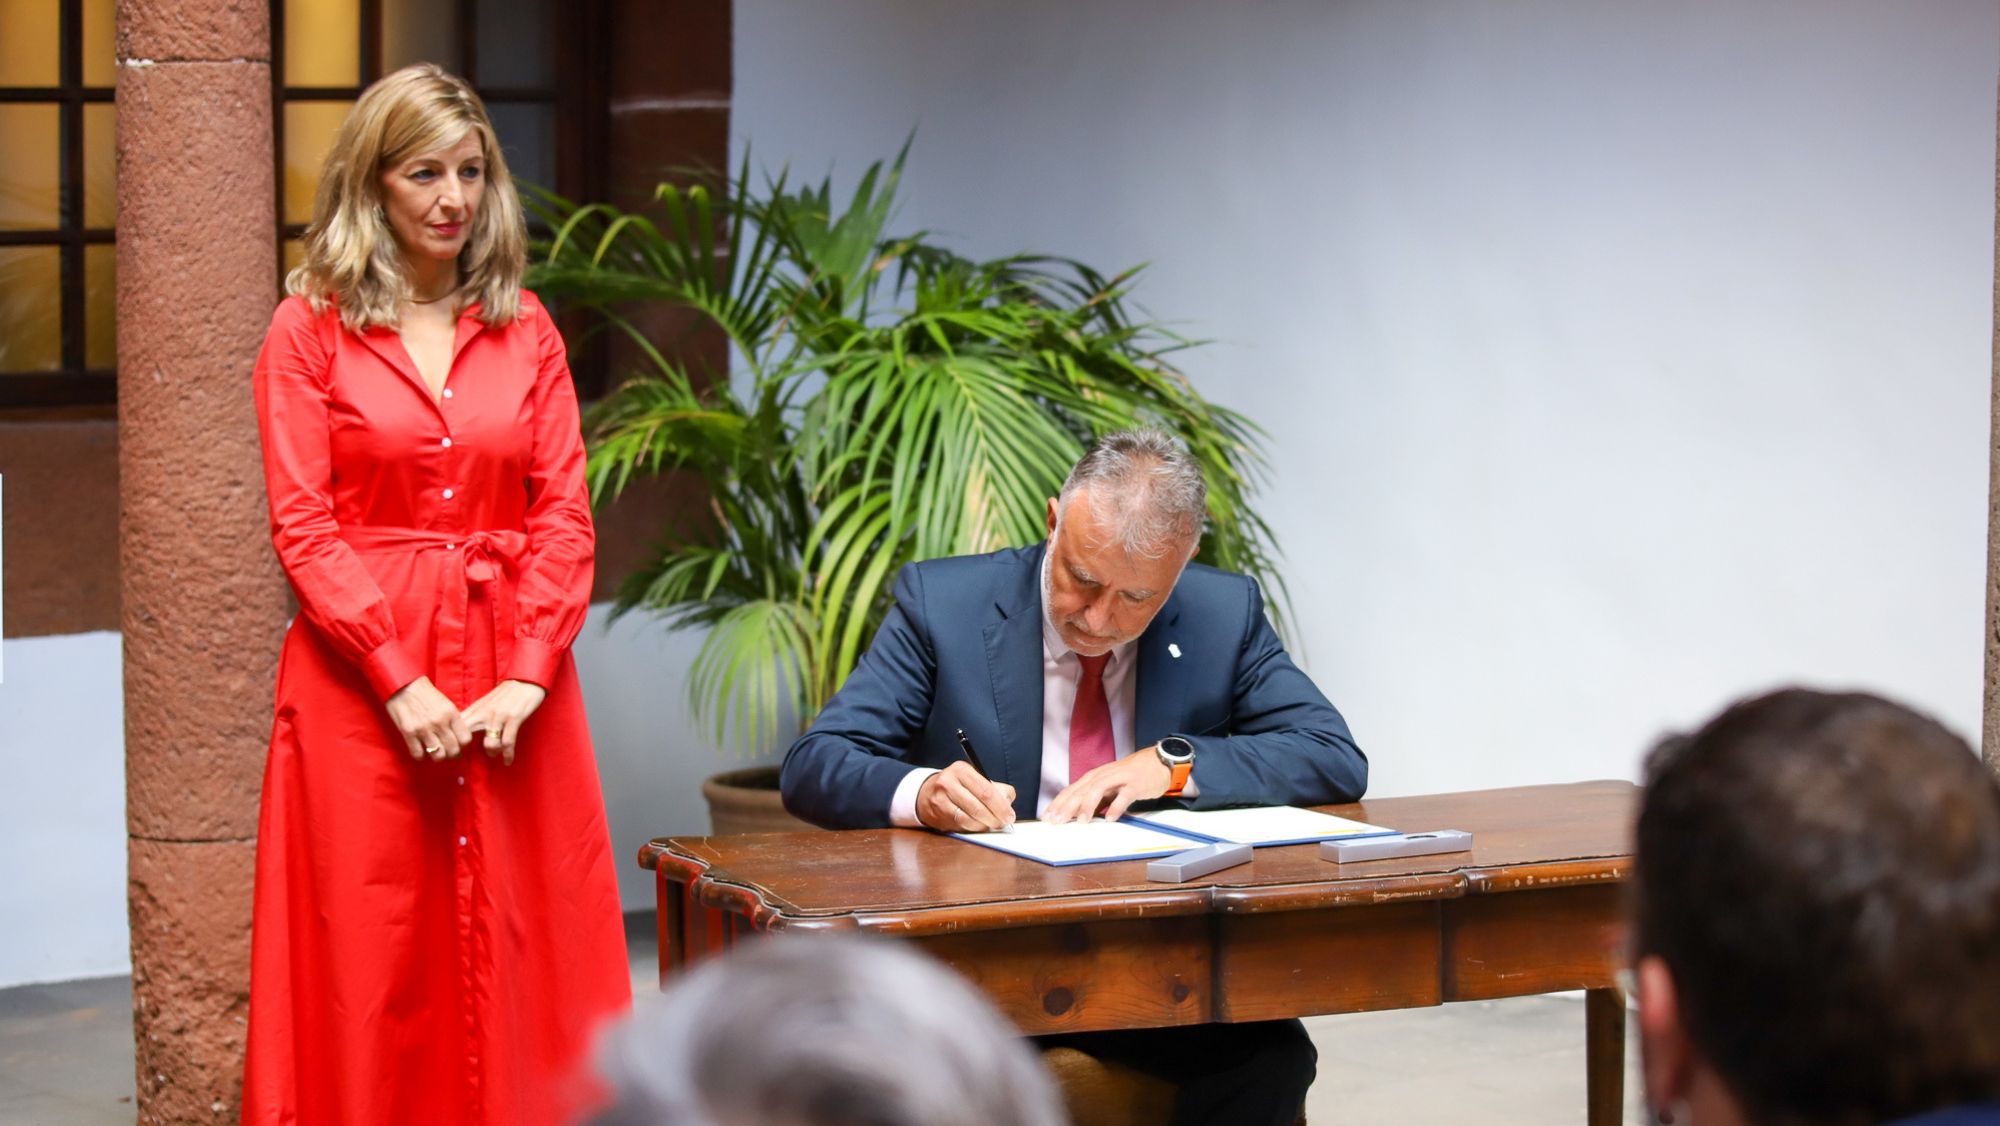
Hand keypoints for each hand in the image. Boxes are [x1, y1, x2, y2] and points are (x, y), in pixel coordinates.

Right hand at [385, 677, 472, 760]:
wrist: (404, 685)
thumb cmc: (426, 694)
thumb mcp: (446, 704)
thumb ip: (452, 720)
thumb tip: (458, 739)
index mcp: (451, 714)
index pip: (465, 739)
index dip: (462, 744)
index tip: (456, 743)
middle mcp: (440, 723)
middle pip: (453, 750)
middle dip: (450, 753)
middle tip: (446, 750)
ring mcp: (424, 729)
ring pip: (438, 755)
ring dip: (436, 756)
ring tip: (433, 751)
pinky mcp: (408, 733)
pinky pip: (418, 754)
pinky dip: (420, 756)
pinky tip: (420, 750)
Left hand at [459, 680, 547, 764]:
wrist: (525, 681)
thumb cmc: (506, 693)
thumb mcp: (486, 702)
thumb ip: (475, 714)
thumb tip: (464, 729)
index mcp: (476, 709)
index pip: (458, 726)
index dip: (453, 740)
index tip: (454, 751)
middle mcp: (484, 713)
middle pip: (467, 735)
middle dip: (466, 750)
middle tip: (468, 759)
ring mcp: (499, 716)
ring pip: (490, 743)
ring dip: (492, 752)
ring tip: (495, 754)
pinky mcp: (513, 719)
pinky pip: (508, 742)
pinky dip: (508, 754)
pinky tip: (508, 760)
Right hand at [917, 761, 1017, 831]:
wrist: (927, 793)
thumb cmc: (958, 785)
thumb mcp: (975, 778)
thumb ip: (996, 788)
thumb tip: (1007, 802)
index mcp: (961, 770)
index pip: (985, 791)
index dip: (1000, 806)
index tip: (1009, 815)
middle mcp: (948, 783)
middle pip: (978, 807)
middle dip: (995, 818)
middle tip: (1003, 823)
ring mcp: (940, 801)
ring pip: (969, 820)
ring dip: (984, 825)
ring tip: (992, 825)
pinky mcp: (937, 816)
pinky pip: (961, 826)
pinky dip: (973, 828)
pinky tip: (978, 825)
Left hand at [1042, 746, 1171, 823]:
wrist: (1159, 762)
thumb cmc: (1133, 776)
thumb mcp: (1111, 788)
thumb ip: (1097, 801)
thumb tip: (1081, 817)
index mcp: (1095, 777)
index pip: (1072, 790)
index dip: (1058, 803)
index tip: (1047, 817)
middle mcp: (1104, 775)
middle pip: (1081, 790)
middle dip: (1067, 806)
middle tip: (1057, 822)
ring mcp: (1120, 778)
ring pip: (1098, 789)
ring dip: (1088, 805)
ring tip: (1082, 821)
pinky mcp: (1136, 783)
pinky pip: (1124, 795)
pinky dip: (1116, 807)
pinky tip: (1110, 818)